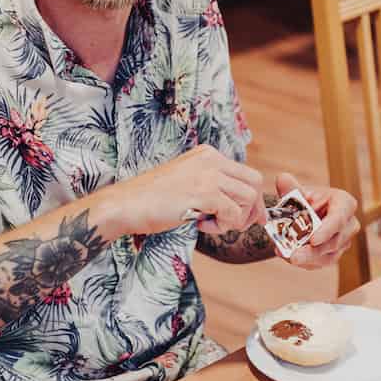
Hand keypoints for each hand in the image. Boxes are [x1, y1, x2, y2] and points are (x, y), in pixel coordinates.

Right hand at [108, 145, 266, 237]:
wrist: (126, 204)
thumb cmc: (151, 199)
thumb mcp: (187, 182)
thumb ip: (210, 186)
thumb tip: (239, 206)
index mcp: (207, 154)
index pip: (246, 173)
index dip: (252, 199)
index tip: (249, 217)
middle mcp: (211, 160)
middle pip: (254, 183)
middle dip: (251, 209)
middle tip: (235, 225)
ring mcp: (208, 174)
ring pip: (248, 198)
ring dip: (234, 219)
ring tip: (211, 224)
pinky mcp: (204, 193)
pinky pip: (233, 213)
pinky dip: (222, 226)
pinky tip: (201, 225)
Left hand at [275, 172, 359, 269]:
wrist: (305, 213)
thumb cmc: (306, 200)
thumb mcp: (298, 192)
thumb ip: (290, 187)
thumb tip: (282, 179)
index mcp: (345, 204)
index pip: (339, 218)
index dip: (327, 230)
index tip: (313, 239)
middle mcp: (349, 225)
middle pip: (334, 242)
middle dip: (313, 251)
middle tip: (294, 256)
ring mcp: (344, 242)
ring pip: (328, 256)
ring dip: (307, 259)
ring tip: (287, 256)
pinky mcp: (334, 255)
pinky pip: (321, 263)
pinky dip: (305, 263)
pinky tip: (288, 257)